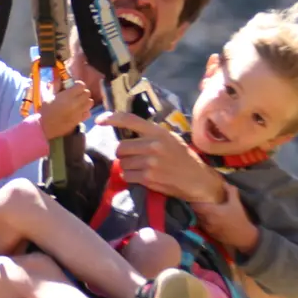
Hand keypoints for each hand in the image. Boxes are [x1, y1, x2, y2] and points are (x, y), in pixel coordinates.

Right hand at [37, 79, 93, 138]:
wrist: (46, 127)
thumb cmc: (46, 110)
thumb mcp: (48, 96)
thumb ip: (56, 86)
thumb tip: (59, 78)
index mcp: (67, 96)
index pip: (81, 85)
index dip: (78, 85)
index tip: (73, 87)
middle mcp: (76, 103)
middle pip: (87, 93)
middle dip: (82, 92)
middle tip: (75, 95)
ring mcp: (79, 112)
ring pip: (90, 102)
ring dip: (85, 101)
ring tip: (78, 102)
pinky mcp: (80, 120)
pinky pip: (88, 112)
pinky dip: (85, 111)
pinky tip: (78, 111)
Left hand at [95, 111, 226, 204]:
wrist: (197, 179)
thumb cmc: (183, 157)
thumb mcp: (170, 138)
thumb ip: (150, 134)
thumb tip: (127, 132)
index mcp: (157, 132)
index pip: (130, 120)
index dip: (112, 118)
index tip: (100, 120)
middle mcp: (153, 145)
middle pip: (120, 147)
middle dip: (122, 153)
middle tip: (131, 156)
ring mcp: (150, 162)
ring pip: (122, 163)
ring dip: (127, 166)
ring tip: (140, 167)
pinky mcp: (148, 178)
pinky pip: (127, 176)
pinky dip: (130, 177)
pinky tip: (141, 176)